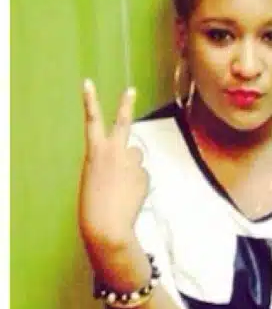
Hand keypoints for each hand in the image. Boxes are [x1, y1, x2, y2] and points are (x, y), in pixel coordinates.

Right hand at [78, 80, 147, 248]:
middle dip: (125, 105)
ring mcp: (133, 163)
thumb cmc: (93, 204)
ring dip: (132, 164)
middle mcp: (115, 152)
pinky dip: (137, 182)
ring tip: (122, 185)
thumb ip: (109, 162)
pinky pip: (142, 174)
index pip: (92, 120)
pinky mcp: (145, 175)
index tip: (89, 83)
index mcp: (95, 151)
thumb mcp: (93, 176)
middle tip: (130, 90)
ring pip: (136, 155)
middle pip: (123, 123)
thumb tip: (131, 159)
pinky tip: (130, 195)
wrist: (108, 225)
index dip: (91, 100)